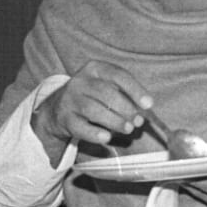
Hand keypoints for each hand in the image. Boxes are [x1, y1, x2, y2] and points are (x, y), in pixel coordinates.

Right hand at [30, 61, 152, 165]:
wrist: (58, 108)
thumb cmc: (92, 97)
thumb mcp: (106, 87)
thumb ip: (125, 95)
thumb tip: (142, 112)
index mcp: (94, 68)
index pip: (117, 75)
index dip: (135, 89)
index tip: (149, 104)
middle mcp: (80, 81)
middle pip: (105, 92)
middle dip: (125, 108)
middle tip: (137, 121)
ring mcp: (69, 100)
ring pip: (93, 110)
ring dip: (114, 121)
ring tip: (128, 129)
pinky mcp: (64, 118)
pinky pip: (80, 127)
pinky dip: (95, 133)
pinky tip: (107, 137)